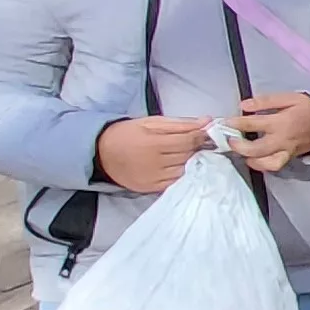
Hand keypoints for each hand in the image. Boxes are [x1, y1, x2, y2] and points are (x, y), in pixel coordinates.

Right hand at [96, 116, 214, 193]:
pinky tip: (179, 165)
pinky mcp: (151, 188)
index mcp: (153, 143)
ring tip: (187, 153)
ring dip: (191, 161)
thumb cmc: (127, 133)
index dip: (201, 136)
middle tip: (199, 142)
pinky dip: (181, 173)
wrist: (102, 153)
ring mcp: (153, 178)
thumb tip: (207, 121)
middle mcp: (154, 163)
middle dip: (197, 147)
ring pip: (184, 169)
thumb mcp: (152, 122)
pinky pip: (175, 181)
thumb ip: (181, 123)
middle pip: (188, 155)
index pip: (188, 140)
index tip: (206, 132)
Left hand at [228, 93, 309, 172]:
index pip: (253, 124)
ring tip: (240, 152)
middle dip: (238, 146)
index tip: (224, 123)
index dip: (236, 124)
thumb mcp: (289, 97)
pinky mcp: (290, 157)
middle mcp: (283, 140)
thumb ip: (266, 101)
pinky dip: (262, 165)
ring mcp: (287, 151)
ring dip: (249, 159)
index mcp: (282, 122)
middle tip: (228, 140)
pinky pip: (274, 166)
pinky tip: (253, 159)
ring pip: (265, 163)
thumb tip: (244, 105)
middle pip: (256, 149)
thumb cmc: (308, 107)